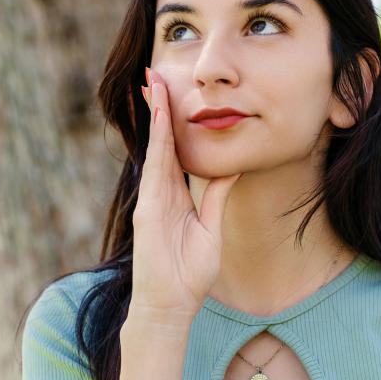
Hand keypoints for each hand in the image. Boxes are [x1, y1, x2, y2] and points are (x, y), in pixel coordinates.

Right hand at [130, 68, 242, 324]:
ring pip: (154, 147)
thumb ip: (217, 196)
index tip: (171, 93)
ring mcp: (151, 199)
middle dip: (157, 106)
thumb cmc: (188, 273)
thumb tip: (232, 168)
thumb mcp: (211, 227)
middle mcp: (159, 192)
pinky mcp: (148, 209)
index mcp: (174, 195)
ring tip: (154, 82)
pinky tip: (160, 117)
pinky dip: (156, 141)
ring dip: (154, 114)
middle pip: (159, 141)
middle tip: (155, 74)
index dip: (172, 121)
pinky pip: (154, 168)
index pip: (173, 150)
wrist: (171, 306)